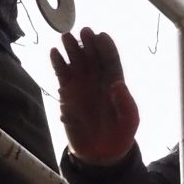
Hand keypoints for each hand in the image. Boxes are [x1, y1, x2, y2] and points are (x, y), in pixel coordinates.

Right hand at [50, 28, 139, 162]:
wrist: (100, 153)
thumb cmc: (119, 135)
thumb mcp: (129, 121)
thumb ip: (125, 104)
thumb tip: (118, 84)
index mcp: (115, 82)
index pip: (111, 60)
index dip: (107, 48)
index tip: (101, 36)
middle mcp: (98, 79)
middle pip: (93, 56)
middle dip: (89, 43)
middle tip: (84, 31)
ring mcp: (82, 84)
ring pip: (76, 61)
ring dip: (72, 48)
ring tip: (66, 36)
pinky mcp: (67, 92)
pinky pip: (62, 74)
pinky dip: (58, 63)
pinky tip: (54, 52)